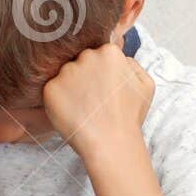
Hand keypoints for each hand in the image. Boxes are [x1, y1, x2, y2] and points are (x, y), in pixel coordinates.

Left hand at [42, 44, 154, 160]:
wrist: (110, 143)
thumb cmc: (129, 116)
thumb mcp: (145, 85)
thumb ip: (132, 64)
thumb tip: (120, 58)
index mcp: (109, 52)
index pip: (99, 54)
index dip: (101, 72)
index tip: (104, 87)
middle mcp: (86, 56)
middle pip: (80, 60)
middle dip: (84, 76)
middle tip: (92, 99)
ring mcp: (66, 72)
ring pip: (65, 74)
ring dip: (70, 88)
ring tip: (83, 108)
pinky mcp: (50, 88)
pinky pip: (52, 89)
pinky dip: (59, 100)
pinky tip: (72, 113)